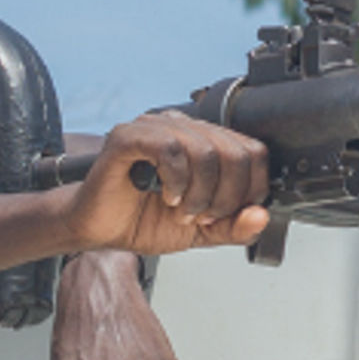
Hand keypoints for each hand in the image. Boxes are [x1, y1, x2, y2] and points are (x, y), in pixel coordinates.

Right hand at [64, 113, 270, 257]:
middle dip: (225, 196)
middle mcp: (184, 128)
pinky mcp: (128, 136)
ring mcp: (156, 127)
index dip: (251, 188)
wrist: (98, 229)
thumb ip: (234, 227)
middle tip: (202, 216)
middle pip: (235, 152)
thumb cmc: (143, 221)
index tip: (228, 214)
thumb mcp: (201, 232)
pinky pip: (168, 147)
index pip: (253, 151)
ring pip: (205, 150)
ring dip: (199, 192)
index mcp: (206, 143)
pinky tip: (167, 196)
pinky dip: (176, 179)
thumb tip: (260, 215)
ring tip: (182, 211)